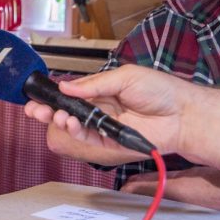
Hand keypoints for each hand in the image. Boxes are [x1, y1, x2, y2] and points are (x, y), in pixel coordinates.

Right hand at [24, 65, 189, 155]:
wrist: (182, 112)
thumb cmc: (160, 90)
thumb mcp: (124, 76)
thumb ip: (94, 84)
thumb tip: (67, 85)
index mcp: (100, 91)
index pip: (69, 94)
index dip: (52, 96)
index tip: (36, 97)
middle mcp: (100, 110)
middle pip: (66, 113)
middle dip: (48, 112)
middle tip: (36, 110)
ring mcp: (105, 127)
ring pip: (74, 128)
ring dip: (62, 122)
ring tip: (58, 115)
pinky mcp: (111, 142)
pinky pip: (89, 139)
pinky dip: (77, 132)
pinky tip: (72, 123)